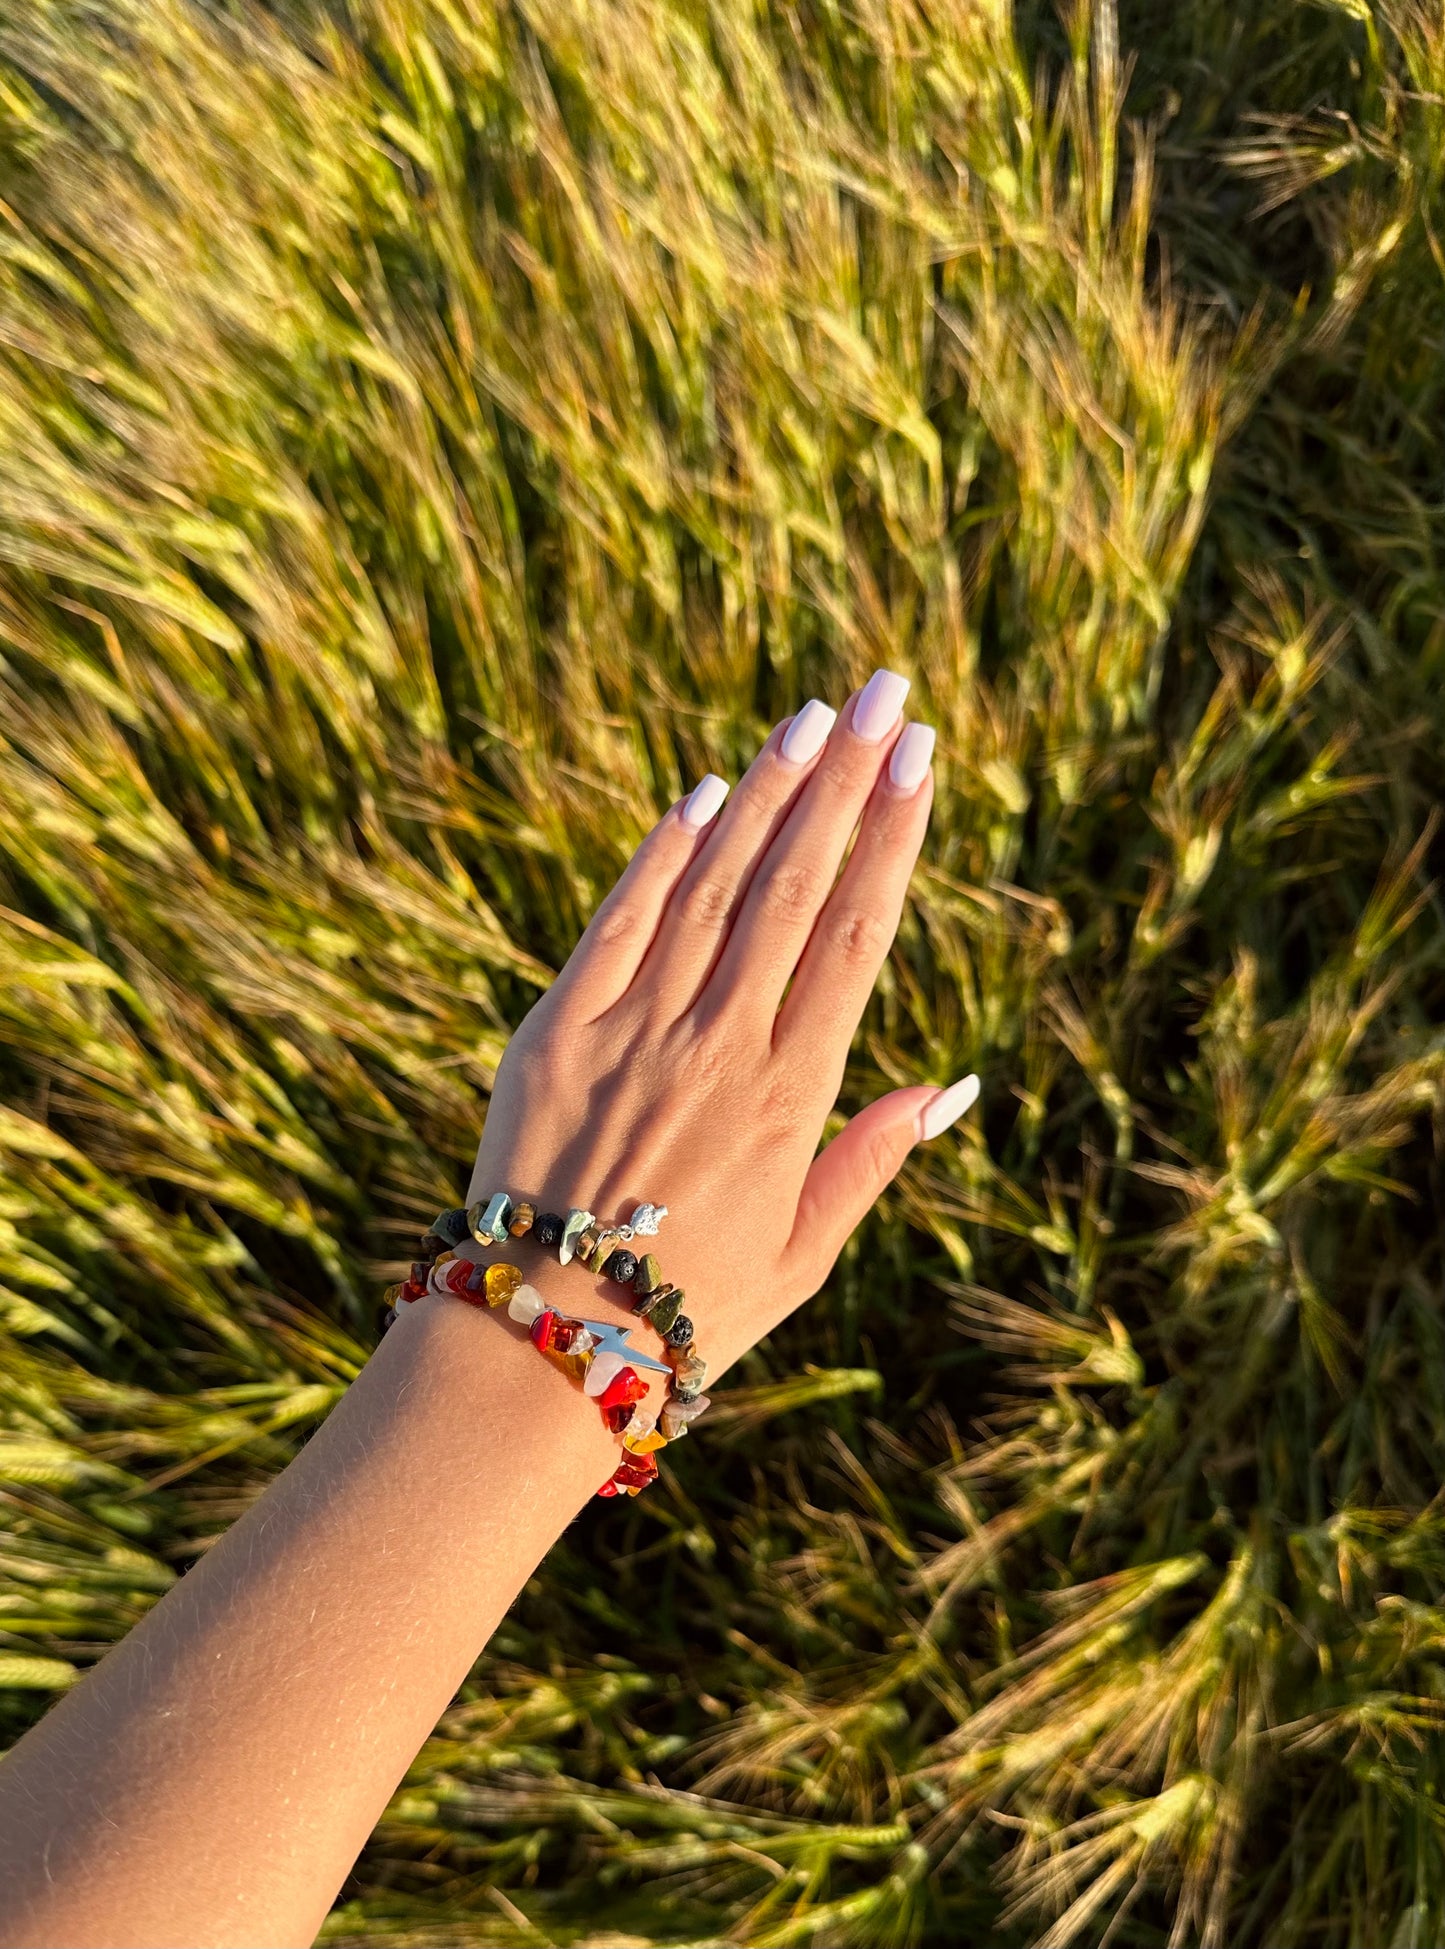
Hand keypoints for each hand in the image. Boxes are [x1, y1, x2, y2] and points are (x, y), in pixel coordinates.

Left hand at [462, 668, 980, 1384]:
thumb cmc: (691, 1307)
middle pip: (793, 890)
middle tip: (887, 699)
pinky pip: (618, 925)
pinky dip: (661, 857)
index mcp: (788, 1101)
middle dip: (846, 784)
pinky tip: (704, 794)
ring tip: (815, 718)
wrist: (542, 1340)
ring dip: (767, 796)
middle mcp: (716, 1050)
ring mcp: (633, 1033)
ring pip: (713, 890)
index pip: (853, 940)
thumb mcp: (803, 1253)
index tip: (923, 764)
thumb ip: (870, 1159)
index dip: (891, 842)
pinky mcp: (557, 1031)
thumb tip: (949, 1086)